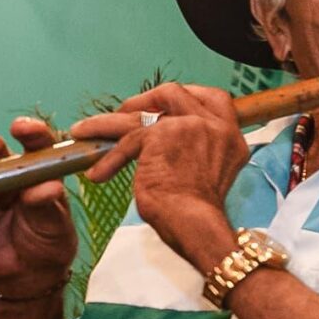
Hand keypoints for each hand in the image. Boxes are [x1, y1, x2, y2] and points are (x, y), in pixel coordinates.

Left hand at [70, 83, 250, 269]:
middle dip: (146, 99)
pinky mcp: (160, 136)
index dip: (187, 98)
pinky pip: (126, 140)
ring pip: (140, 115)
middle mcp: (216, 127)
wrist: (196, 225)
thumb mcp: (208, 174)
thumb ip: (195, 153)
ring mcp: (189, 127)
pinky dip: (109, 158)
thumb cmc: (199, 213)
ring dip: (109, 122)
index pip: (216, 100)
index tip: (165, 106)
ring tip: (87, 131)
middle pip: (177, 93)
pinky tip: (98, 173)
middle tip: (125, 113)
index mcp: (231, 137)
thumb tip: (165, 149)